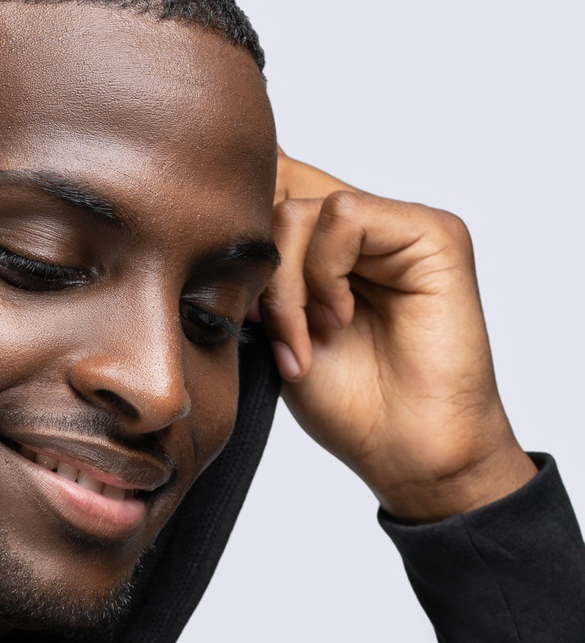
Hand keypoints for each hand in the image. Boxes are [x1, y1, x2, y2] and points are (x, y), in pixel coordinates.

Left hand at [259, 155, 534, 521]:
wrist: (409, 451)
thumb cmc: (351, 406)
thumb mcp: (275, 335)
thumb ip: (255, 281)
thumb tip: (209, 234)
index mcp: (329, 247)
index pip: (271, 190)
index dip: (236, 235)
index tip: (228, 302)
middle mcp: (366, 227)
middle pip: (276, 193)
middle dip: (256, 272)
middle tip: (264, 333)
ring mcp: (399, 225)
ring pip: (302, 209)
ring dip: (287, 287)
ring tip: (306, 342)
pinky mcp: (433, 231)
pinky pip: (345, 214)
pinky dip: (325, 273)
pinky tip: (338, 320)